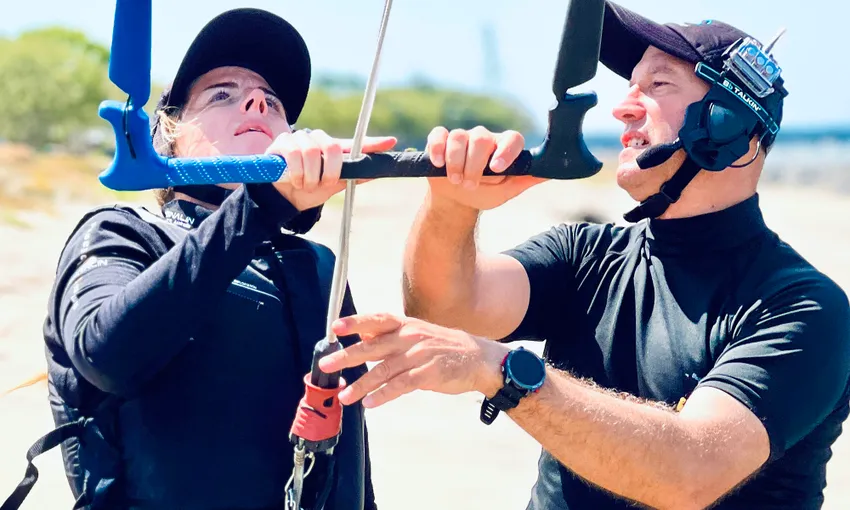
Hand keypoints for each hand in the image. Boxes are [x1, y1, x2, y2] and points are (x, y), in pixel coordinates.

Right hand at [267, 129, 396, 210]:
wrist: (283, 199)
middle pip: (332, 147)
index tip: (391, 142)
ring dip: (310, 175)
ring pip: (312, 151)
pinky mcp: (282, 142)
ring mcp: (299, 138)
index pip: (356, 144)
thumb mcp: (332, 186)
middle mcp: (318, 139)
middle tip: (324, 184)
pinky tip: (295, 180)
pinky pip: (293, 154)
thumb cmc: (309, 189)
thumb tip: (375, 173)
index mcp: (333, 149)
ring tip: (306, 185)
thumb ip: (351, 177)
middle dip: (330, 171)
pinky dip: (297, 172)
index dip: (373, 143)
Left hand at [318, 313, 509, 407]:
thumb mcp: (416, 333)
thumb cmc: (443, 346)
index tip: (336, 328)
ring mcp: (419, 355)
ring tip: (344, 395)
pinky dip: (383, 394)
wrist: (477, 358)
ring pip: (383, 370)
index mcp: (405, 325)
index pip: (376, 320)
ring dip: (361, 384)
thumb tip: (361, 335)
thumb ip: (389, 335)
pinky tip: (370, 403)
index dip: (355, 322)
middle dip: (347, 357)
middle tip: (326, 365)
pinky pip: (401, 385)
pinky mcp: (428, 374)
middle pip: (373, 347)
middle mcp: (410, 337)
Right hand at [425, 126, 547, 210]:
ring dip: (456, 162)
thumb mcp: (505, 192)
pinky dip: (437, 149)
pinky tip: (438, 164)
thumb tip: (551, 172)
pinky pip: (439, 135)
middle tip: (470, 185)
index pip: (512, 138)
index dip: (506, 151)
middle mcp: (484, 138)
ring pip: (459, 137)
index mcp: (503, 147)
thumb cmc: (483, 194)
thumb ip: (525, 180)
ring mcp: (462, 137)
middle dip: (474, 164)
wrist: (456, 200)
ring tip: (456, 181)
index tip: (497, 168)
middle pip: (481, 138)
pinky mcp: (441, 140)